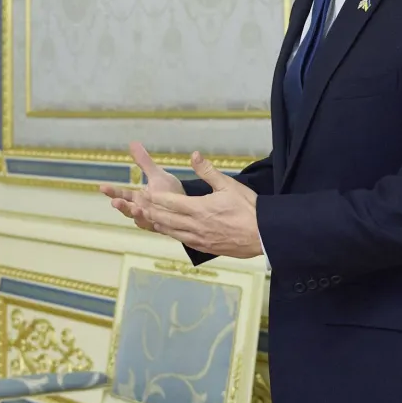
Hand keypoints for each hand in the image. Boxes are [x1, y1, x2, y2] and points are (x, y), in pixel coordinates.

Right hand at [100, 142, 182, 230]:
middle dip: (122, 206)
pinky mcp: (162, 227)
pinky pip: (155, 227)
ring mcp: (151, 219)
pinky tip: (152, 220)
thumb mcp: (156, 174)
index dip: (112, 191)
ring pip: (139, 220)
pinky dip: (152, 224)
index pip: (122, 195)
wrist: (188, 204)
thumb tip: (132, 143)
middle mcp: (141, 210)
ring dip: (136, 215)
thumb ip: (144, 161)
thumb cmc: (170, 191)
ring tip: (136, 210)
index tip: (103, 187)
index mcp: (138, 198)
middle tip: (115, 202)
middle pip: (127, 209)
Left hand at [142, 152, 262, 258]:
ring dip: (158, 224)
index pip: (170, 202)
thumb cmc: (248, 209)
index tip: (144, 192)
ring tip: (148, 217)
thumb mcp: (229, 185)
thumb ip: (208, 171)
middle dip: (151, 211)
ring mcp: (198, 238)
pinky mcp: (204, 247)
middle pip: (165, 218)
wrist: (263, 235)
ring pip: (171, 231)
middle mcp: (195, 225)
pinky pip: (182, 240)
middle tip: (138, 205)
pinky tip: (168, 231)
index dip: (155, 197)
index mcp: (199, 208)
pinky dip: (171, 234)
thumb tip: (194, 156)